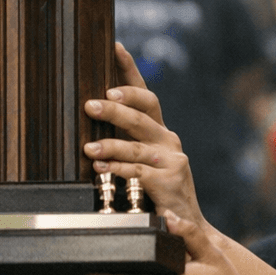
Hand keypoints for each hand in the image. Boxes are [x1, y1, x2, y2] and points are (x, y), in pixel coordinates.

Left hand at [84, 45, 202, 225]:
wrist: (187, 227)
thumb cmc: (155, 192)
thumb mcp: (138, 163)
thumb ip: (122, 143)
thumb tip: (88, 120)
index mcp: (160, 131)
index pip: (145, 94)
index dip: (130, 70)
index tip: (116, 47)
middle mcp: (168, 139)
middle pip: (141, 115)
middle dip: (115, 107)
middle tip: (90, 104)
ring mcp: (171, 159)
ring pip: (136, 145)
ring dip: (111, 144)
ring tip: (88, 147)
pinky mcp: (169, 180)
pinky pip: (138, 172)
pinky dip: (118, 170)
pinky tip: (100, 169)